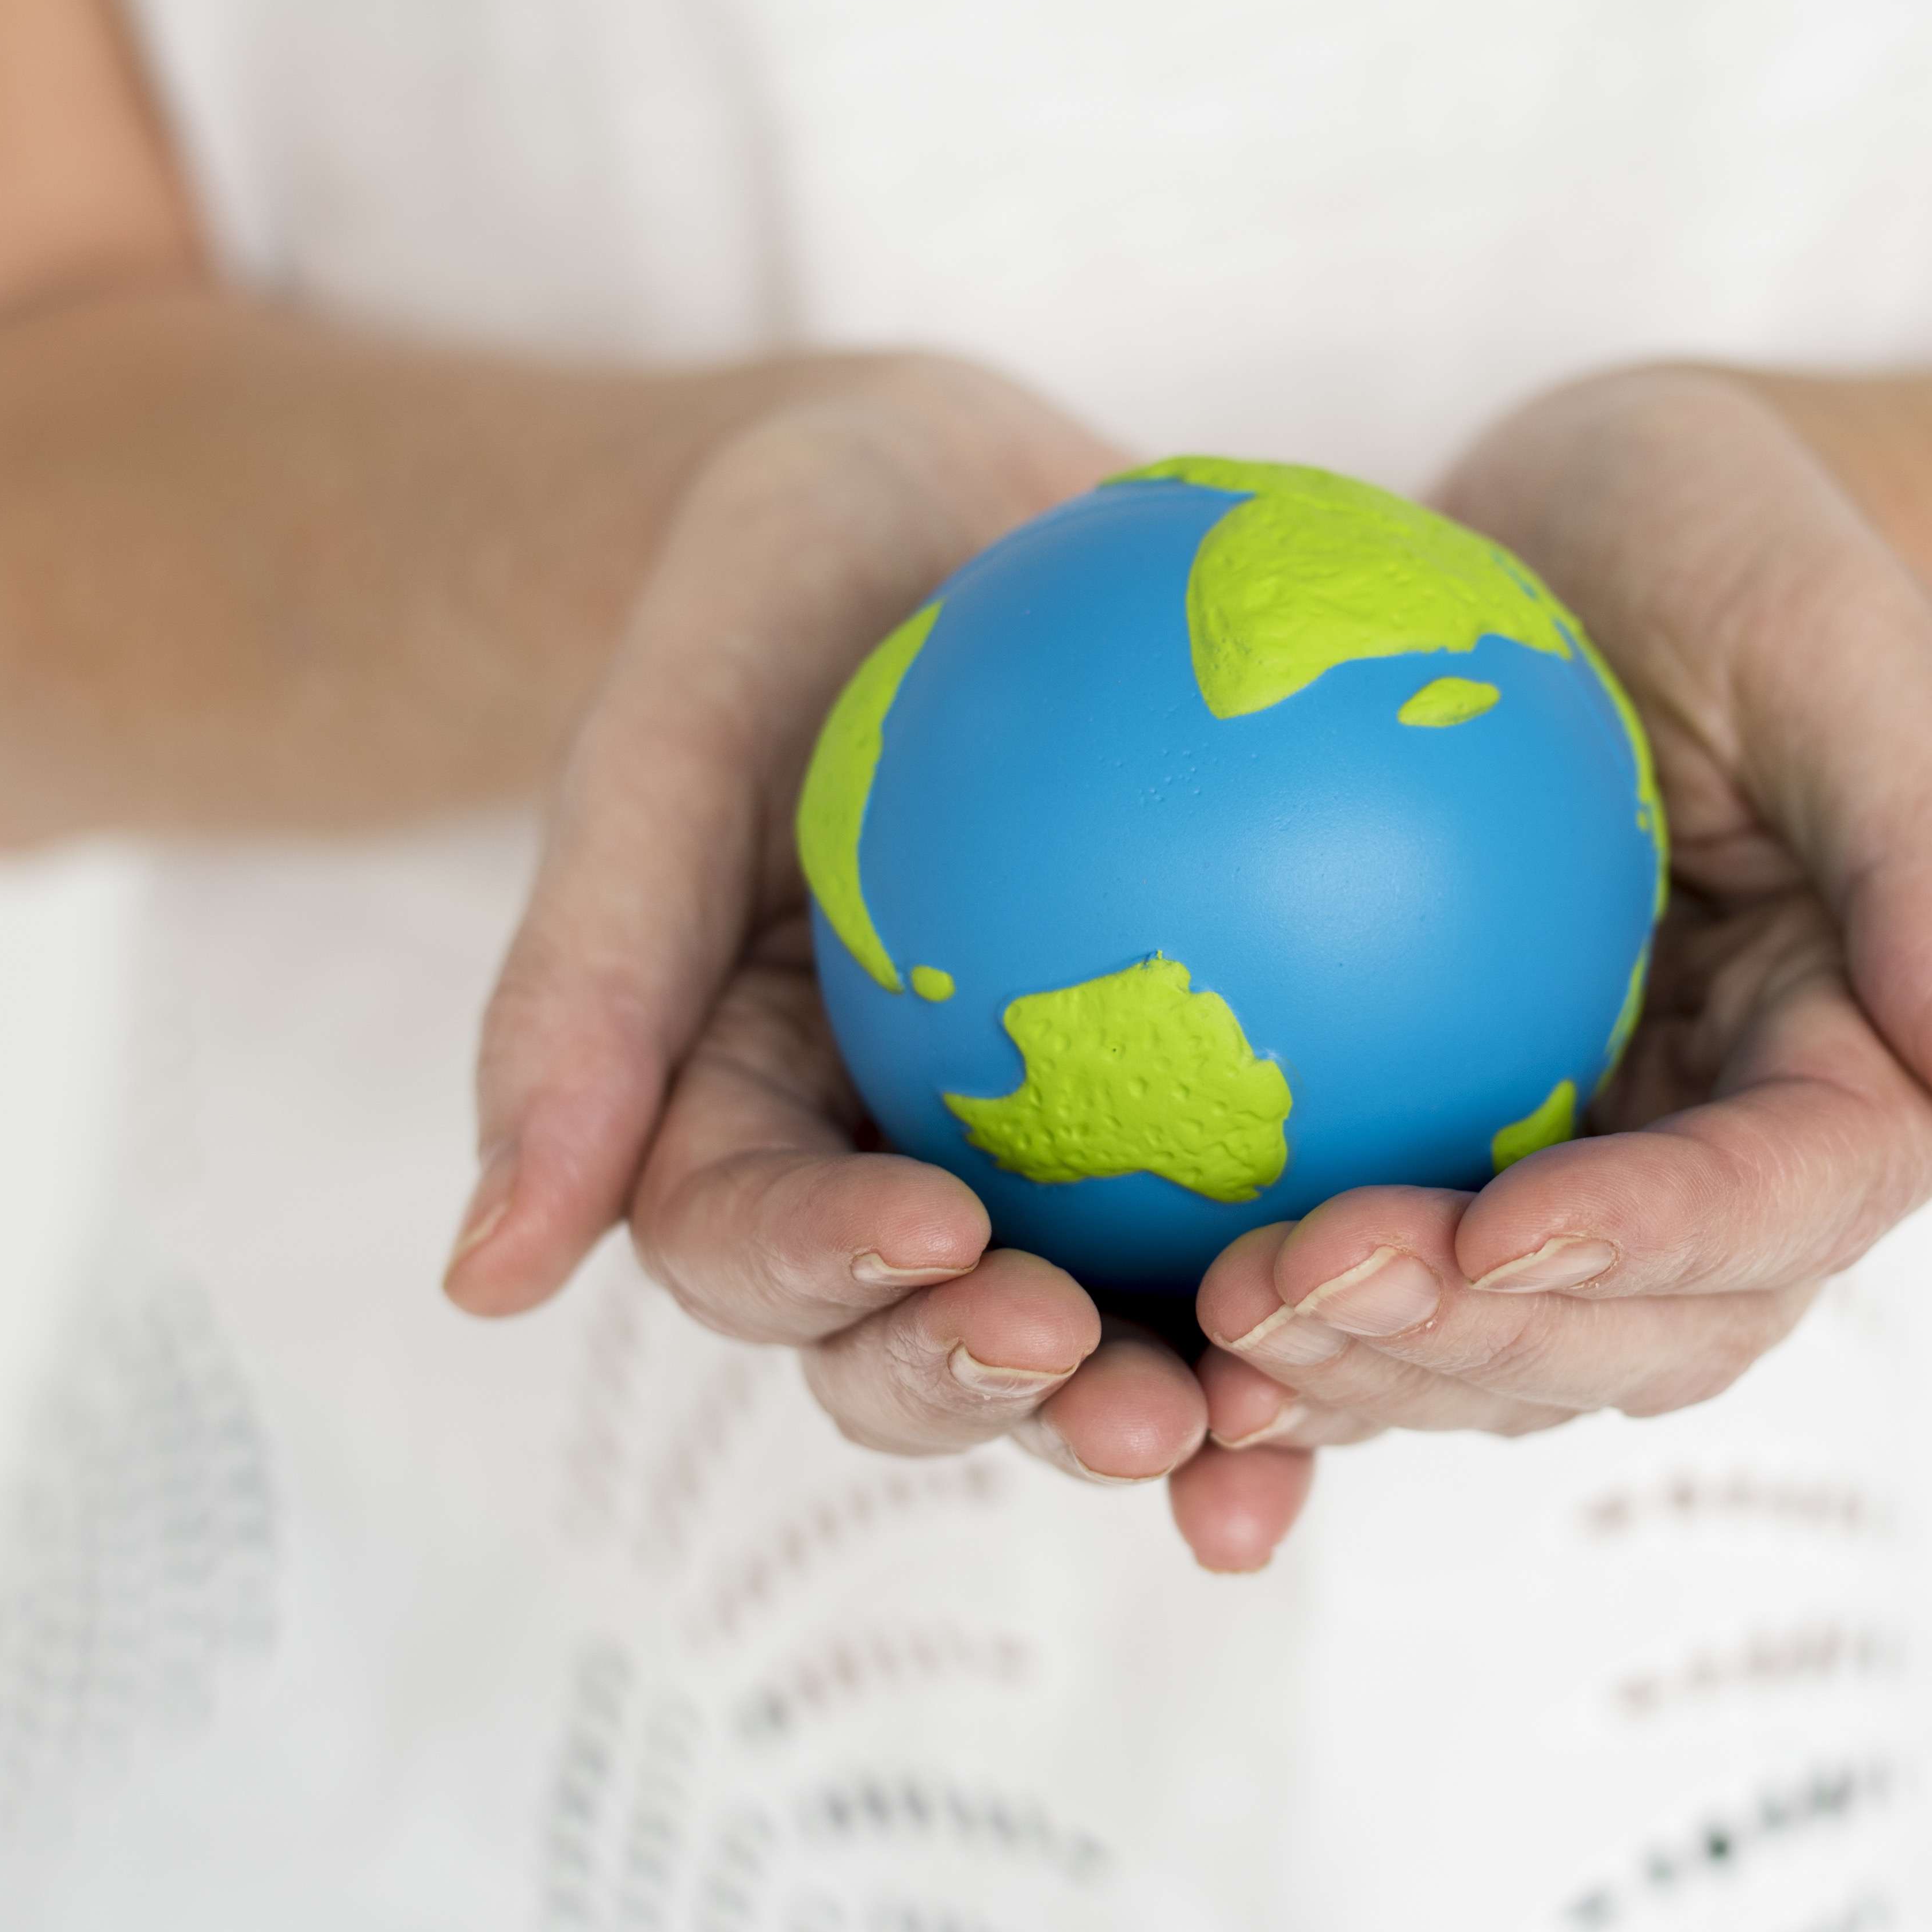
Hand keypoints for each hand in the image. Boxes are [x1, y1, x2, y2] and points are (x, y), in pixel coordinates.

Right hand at [450, 358, 1310, 1546]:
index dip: (839, 1278)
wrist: (935, 507)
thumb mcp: (662, 731)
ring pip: (1106, 1319)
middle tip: (1130, 1397)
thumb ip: (581, 978)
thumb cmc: (770, 591)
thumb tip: (481, 1280)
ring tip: (1274, 1424)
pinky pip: (1264, 1197)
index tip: (947, 1233)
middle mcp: (883, 1163)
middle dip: (1016, 1399)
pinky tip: (1450, 1277)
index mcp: (731, 1114)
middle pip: (926, 1340)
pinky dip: (1335, 1259)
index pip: (752, 1243)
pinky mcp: (1187, 1101)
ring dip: (1184, 1400)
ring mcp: (1041, 1146)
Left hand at [1176, 368, 1931, 1546]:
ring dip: (1357, 1373)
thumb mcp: (1849, 642)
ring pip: (1491, 1343)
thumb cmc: (1745, 540)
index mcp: (1861, 1076)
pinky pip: (1371, 1257)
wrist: (1611, 528)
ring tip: (1201, 1340)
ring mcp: (1587, 1169)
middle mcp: (1727, 1160)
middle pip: (1627, 1330)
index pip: (1777, 1204)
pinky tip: (1135, 1324)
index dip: (1649, 1244)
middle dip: (1469, 1348)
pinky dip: (1273, 1321)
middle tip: (1286, 1292)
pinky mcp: (1456, 1141)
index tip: (1498, 1230)